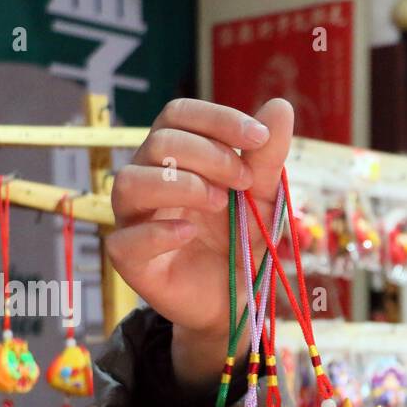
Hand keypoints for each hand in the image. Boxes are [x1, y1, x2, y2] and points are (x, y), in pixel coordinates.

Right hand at [106, 98, 294, 390]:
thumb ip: (267, 157)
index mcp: (174, 157)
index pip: (177, 115)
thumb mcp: (263, 197)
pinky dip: (158, 232)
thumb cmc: (241, 242)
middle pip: (159, 143)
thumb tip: (280, 106)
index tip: (259, 137)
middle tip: (245, 181)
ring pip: (131, 181)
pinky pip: (126, 238)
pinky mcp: (130, 260)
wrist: (236, 300)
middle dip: (209, 155)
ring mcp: (133, 219)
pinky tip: (189, 232)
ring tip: (219, 203)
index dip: (217, 119)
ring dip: (181, 185)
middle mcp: (148, 181)